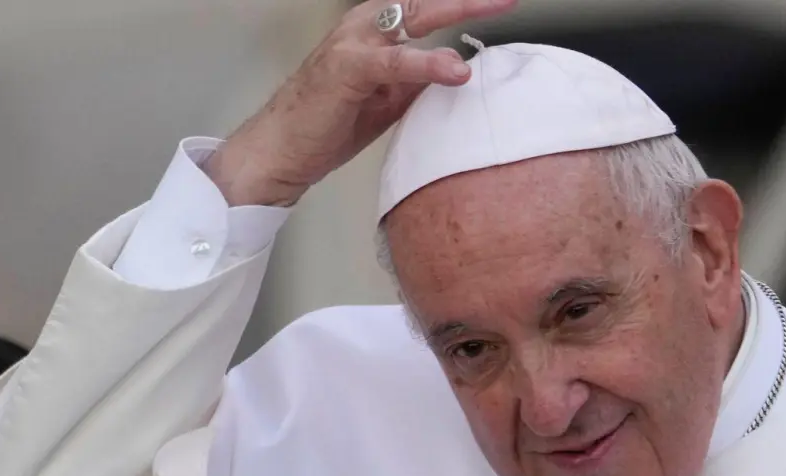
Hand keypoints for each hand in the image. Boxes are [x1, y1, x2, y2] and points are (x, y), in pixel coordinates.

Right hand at [205, 0, 517, 207]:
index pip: (428, 7)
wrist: (282, 149)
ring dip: (456, 11)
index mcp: (376, 29)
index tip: (503, 1)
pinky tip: (454, 70)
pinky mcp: (346, 69)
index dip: (463, 4)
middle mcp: (365, 25)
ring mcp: (354, 43)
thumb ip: (419, 81)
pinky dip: (426, 64)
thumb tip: (458, 73)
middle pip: (425, 2)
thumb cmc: (330, 122)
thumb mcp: (388, 98)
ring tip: (496, 7)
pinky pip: (394, 62)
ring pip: (414, 17)